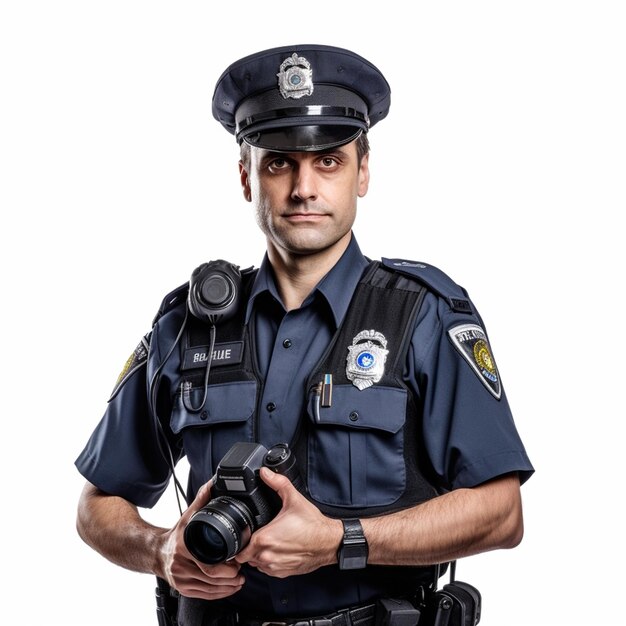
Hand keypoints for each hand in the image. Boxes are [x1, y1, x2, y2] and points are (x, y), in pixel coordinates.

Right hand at [160, 481, 244, 599]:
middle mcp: (180, 565)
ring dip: (227, 587)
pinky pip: (203, 595)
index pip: (208, 563)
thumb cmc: (175, 535)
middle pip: (210, 578)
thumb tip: (213, 483)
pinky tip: (229, 588)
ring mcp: (181, 579)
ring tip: (239, 579)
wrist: (156, 552)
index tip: (238, 561)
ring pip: (209, 589)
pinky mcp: (183, 589)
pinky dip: (219, 594)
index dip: (226, 566)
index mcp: (184, 547)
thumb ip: (202, 499)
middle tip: (242, 570)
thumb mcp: (187, 516)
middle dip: (230, 577)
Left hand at [234, 467, 341, 577]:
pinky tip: (278, 549)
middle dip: (249, 546)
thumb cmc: (313, 525)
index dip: (240, 539)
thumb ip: (278, 483)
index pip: (239, 547)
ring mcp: (275, 566)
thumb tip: (265, 473)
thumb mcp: (294, 498)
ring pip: (256, 564)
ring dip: (258, 555)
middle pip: (246, 556)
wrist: (329, 542)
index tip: (245, 532)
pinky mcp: (282, 573)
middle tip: (258, 534)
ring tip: (269, 541)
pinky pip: (267, 570)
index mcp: (265, 539)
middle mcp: (267, 556)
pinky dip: (269, 562)